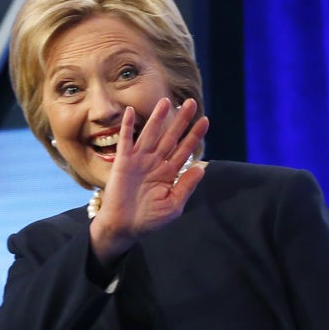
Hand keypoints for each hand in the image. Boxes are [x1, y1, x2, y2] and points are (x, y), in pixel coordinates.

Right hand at [89, 97, 207, 266]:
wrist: (124, 227)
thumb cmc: (149, 219)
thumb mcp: (173, 206)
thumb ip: (186, 186)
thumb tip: (201, 167)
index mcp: (169, 173)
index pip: (185, 149)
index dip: (194, 135)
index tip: (205, 120)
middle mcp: (155, 162)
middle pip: (171, 137)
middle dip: (181, 120)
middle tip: (191, 102)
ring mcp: (139, 160)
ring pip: (151, 134)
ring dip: (158, 118)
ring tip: (166, 101)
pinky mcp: (123, 162)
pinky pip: (126, 141)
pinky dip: (128, 127)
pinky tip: (132, 112)